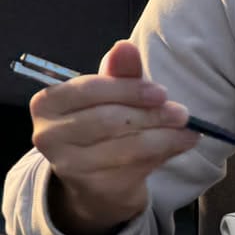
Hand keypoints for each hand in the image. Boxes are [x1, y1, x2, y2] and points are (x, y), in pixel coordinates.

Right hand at [31, 40, 199, 234]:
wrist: (95, 182)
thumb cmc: (99, 126)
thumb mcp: (107, 96)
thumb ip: (117, 72)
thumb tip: (125, 46)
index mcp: (45, 104)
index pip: (88, 90)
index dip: (127, 89)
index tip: (162, 92)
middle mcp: (48, 136)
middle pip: (108, 120)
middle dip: (150, 114)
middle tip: (182, 112)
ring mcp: (69, 166)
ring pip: (125, 146)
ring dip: (164, 137)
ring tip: (188, 130)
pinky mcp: (94, 188)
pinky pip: (135, 168)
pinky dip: (163, 154)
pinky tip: (181, 144)